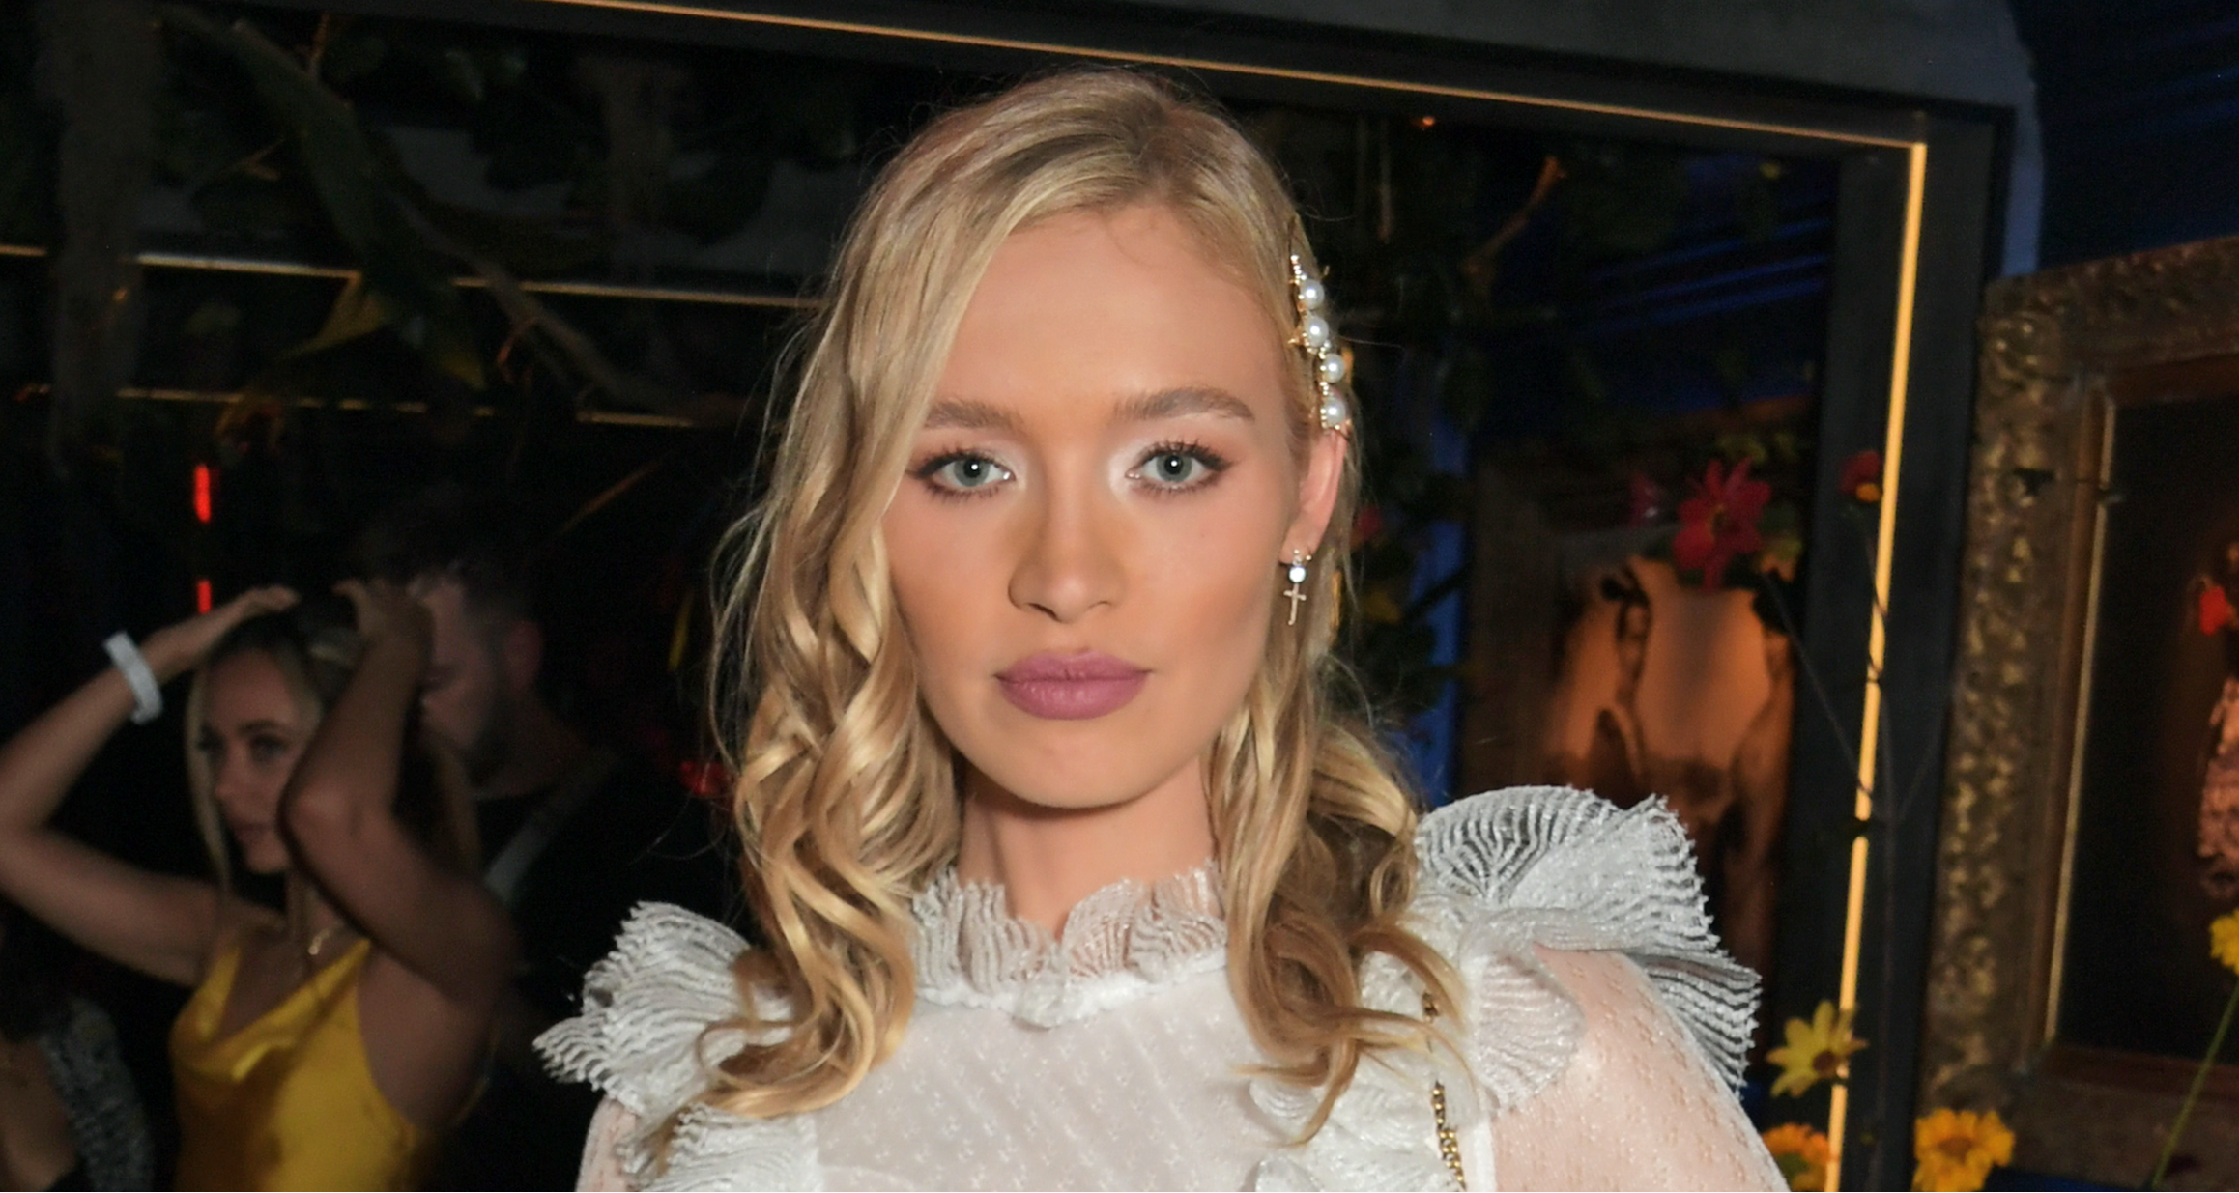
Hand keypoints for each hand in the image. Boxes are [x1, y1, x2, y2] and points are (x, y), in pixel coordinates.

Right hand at [140, 585, 298, 678]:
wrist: (174, 649)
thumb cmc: (190, 654)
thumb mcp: (217, 654)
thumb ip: (227, 653)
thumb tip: (237, 670)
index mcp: (229, 621)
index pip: (253, 609)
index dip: (270, 606)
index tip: (287, 608)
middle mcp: (230, 612)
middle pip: (258, 599)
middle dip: (278, 597)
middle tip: (296, 599)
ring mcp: (229, 610)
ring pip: (256, 595)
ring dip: (276, 594)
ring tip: (293, 598)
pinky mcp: (228, 611)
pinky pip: (251, 599)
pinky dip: (267, 599)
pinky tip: (280, 603)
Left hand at [335, 579, 433, 652]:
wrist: (400, 654)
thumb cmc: (415, 661)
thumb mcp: (424, 659)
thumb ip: (422, 656)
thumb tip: (427, 669)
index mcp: (424, 616)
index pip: (417, 608)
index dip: (408, 613)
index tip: (402, 621)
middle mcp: (407, 601)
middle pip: (398, 591)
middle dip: (391, 596)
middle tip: (382, 607)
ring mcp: (387, 597)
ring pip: (379, 583)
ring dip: (372, 589)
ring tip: (363, 596)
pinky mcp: (367, 599)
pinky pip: (354, 586)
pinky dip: (346, 587)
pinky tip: (337, 590)